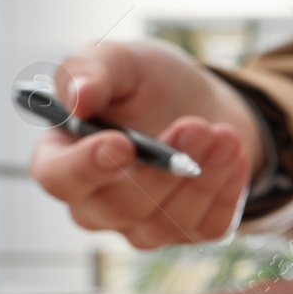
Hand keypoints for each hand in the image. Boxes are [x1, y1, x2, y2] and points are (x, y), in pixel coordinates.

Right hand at [29, 40, 262, 247]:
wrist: (203, 103)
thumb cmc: (148, 84)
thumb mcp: (119, 61)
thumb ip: (90, 72)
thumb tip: (78, 97)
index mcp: (63, 158)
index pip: (58, 178)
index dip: (86, 167)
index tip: (122, 143)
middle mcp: (95, 203)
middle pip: (119, 206)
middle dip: (163, 167)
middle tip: (196, 126)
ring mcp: (141, 226)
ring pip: (166, 220)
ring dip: (201, 175)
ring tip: (223, 133)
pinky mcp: (187, 232)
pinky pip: (205, 225)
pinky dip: (226, 188)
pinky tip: (233, 153)